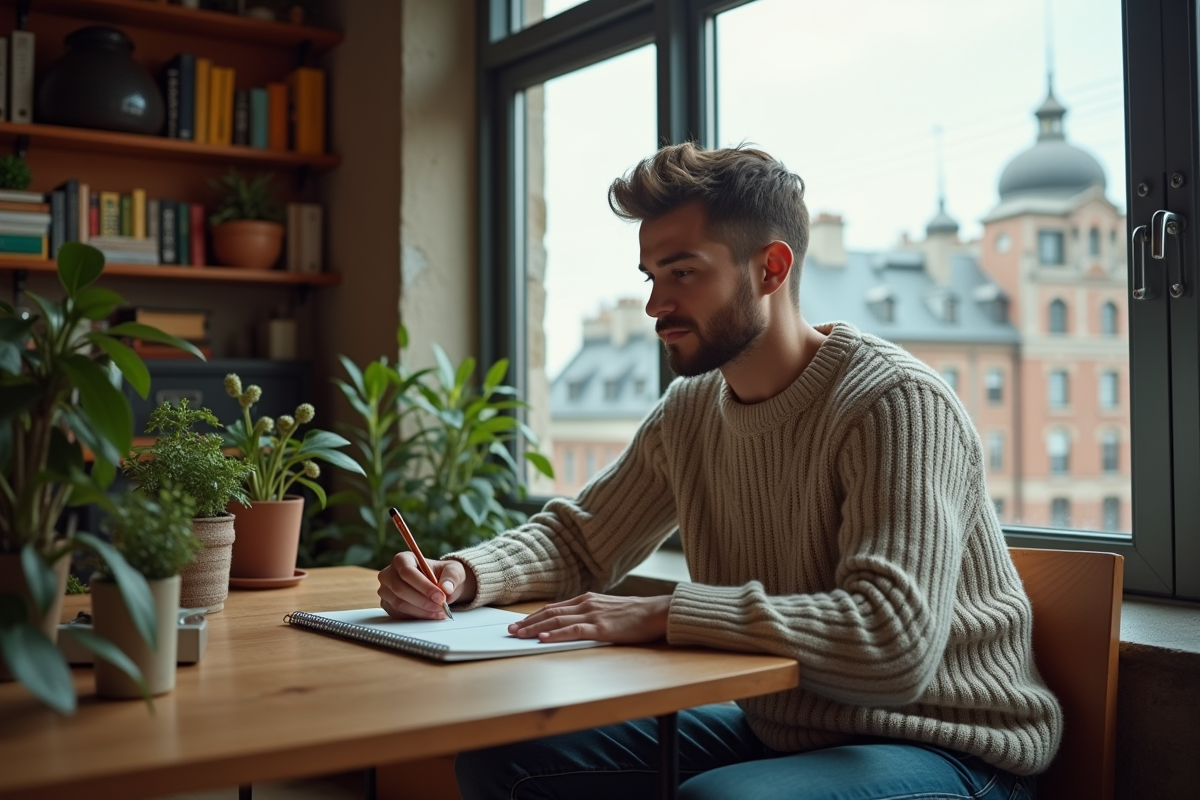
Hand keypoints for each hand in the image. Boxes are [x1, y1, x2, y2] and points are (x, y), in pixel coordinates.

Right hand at [377, 553, 476, 618]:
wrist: (438, 586)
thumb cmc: (442, 574)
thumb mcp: (453, 570)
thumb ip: (451, 577)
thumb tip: (446, 588)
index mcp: (403, 559)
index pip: (407, 572)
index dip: (424, 586)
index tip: (441, 596)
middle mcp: (390, 574)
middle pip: (400, 589)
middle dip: (423, 600)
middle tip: (442, 606)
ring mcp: (386, 591)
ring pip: (399, 604)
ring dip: (422, 610)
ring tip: (440, 611)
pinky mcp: (388, 605)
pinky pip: (399, 614)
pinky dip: (417, 616)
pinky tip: (432, 614)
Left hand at [508, 593, 671, 643]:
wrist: (656, 612)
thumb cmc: (634, 614)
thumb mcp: (607, 609)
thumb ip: (589, 614)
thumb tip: (570, 622)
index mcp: (587, 600)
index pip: (553, 608)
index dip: (534, 616)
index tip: (518, 623)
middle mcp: (586, 604)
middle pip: (550, 613)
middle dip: (528, 622)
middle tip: (510, 630)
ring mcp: (592, 615)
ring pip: (557, 620)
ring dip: (535, 628)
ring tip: (519, 635)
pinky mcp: (601, 628)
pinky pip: (574, 630)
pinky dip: (556, 633)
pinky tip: (544, 638)